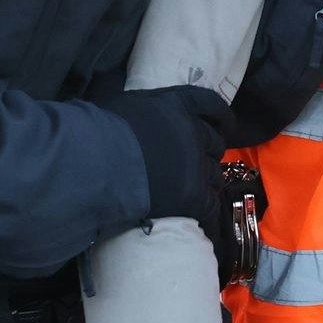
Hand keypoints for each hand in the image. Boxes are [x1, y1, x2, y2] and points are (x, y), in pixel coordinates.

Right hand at [97, 85, 230, 223]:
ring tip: (194, 191)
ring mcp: (195, 165)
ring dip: (207, 182)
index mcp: (178, 105)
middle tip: (197, 163)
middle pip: (215, 144)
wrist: (96, 165)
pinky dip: (208, 212)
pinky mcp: (193, 196)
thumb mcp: (126, 104)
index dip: (222, 117)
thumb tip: (144, 114)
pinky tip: (203, 218)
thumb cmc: (101, 132)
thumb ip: (147, 108)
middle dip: (209, 153)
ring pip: (214, 175)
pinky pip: (211, 206)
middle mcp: (193, 132)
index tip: (226, 125)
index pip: (211, 105)